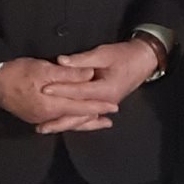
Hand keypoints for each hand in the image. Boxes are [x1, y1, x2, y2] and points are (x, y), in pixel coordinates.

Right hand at [0, 57, 119, 131]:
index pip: (82, 107)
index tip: (114, 107)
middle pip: (75, 120)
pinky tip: (72, 118)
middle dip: (93, 120)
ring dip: (82, 122)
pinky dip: (68, 120)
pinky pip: (56, 121)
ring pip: (66, 122)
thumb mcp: (45, 69)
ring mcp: (38, 118)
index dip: (99, 107)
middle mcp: (47, 116)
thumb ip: (69, 74)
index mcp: (52, 105)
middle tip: (110, 120)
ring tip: (96, 122)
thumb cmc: (18, 72)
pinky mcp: (32, 116)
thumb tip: (91, 74)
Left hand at [38, 40, 157, 132]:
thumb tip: (61, 61)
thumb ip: (82, 60)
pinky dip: (76, 123)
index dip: (60, 90)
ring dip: (64, 125)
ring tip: (46, 129)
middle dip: (58, 120)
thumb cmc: (124, 55)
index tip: (43, 89)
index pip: (78, 92)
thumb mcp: (104, 53)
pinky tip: (63, 127)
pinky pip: (88, 117)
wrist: (143, 60)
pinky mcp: (104, 105)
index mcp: (106, 89)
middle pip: (79, 114)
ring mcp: (106, 106)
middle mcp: (106, 102)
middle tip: (40, 125)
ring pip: (82, 119)